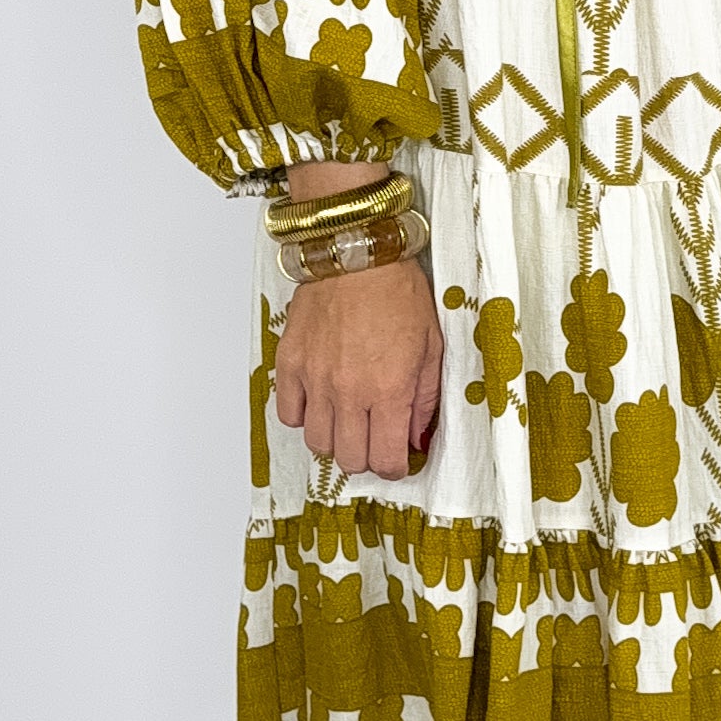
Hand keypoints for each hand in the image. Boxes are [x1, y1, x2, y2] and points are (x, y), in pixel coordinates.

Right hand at [274, 255, 443, 481]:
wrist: (357, 253)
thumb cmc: (398, 292)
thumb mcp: (432, 348)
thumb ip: (425, 399)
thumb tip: (416, 437)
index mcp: (390, 391)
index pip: (385, 460)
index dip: (394, 467)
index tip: (396, 457)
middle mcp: (349, 392)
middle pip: (350, 460)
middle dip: (366, 456)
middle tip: (374, 438)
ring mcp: (315, 380)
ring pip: (317, 443)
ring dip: (335, 439)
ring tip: (347, 419)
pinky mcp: (290, 364)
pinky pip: (288, 414)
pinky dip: (303, 415)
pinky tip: (320, 401)